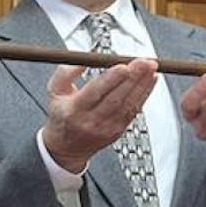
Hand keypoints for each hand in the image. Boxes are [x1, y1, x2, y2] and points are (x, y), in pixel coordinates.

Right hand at [40, 60, 159, 172]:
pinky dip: (144, 94)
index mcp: (74, 110)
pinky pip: (134, 110)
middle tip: (144, 61)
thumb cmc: (62, 115)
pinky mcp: (119, 130)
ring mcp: (107, 128)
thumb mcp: (54, 91)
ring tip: (151, 67)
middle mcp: (91, 121)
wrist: (67, 147)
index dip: (111, 79)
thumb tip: (86, 59)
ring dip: (143, 84)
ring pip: (129, 104)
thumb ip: (65, 72)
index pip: (94, 93)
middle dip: (133, 78)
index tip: (123, 65)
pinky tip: (150, 80)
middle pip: (116, 98)